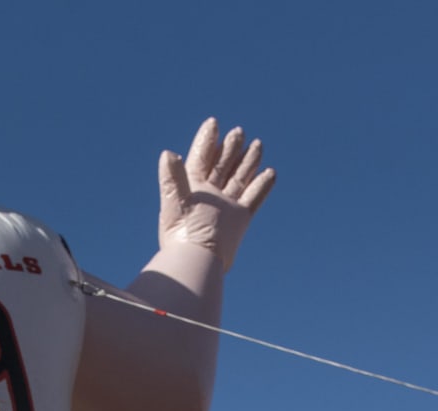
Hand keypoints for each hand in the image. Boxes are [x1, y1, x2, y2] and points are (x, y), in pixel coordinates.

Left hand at [158, 117, 275, 270]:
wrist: (198, 261)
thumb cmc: (183, 235)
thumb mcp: (176, 201)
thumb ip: (173, 178)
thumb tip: (168, 154)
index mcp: (191, 188)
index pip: (200, 158)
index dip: (207, 140)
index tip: (214, 123)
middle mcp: (210, 195)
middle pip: (222, 166)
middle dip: (230, 148)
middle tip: (238, 132)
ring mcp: (226, 206)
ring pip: (239, 178)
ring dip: (248, 162)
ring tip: (257, 144)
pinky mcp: (240, 219)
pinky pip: (253, 198)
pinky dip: (262, 186)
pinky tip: (270, 172)